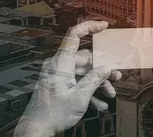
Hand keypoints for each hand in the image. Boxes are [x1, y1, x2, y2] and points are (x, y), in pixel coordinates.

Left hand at [14, 21, 121, 136]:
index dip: (90, 27)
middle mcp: (58, 65)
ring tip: (109, 93)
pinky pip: (76, 81)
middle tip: (116, 76)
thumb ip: (94, 80)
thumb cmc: (51, 114)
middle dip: (102, 69)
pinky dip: (88, 90)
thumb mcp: (79, 97)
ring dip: (97, 82)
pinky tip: (99, 102)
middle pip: (85, 59)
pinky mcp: (58, 84)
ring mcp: (57, 75)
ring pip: (83, 72)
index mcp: (61, 63)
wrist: (36, 128)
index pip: (74, 35)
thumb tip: (106, 68)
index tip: (103, 26)